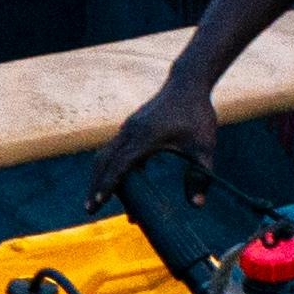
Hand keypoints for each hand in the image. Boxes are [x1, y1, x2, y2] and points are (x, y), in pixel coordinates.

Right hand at [92, 71, 227, 211]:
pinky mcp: (130, 127)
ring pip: (105, 155)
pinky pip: (113, 149)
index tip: (98, 203)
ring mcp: (128, 128)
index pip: (120, 164)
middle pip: (104, 161)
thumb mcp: (204, 146)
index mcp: (146, 137)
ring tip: (96, 200)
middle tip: (89, 210)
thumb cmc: (197, 114)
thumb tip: (197, 206)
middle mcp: (131, 132)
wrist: (187, 83)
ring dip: (98, 176)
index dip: (109, 184)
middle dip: (95, 185)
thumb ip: (200, 175)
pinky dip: (108, 166)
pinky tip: (112, 182)